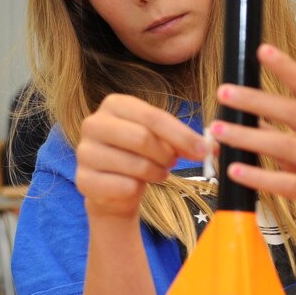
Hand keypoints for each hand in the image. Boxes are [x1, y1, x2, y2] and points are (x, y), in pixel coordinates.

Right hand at [76, 94, 207, 219]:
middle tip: (173, 163)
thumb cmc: (140, 156)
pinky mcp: (83, 179)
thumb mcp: (160, 139)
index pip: (152, 117)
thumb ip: (183, 139)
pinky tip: (135, 186)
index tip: (204, 150)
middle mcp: (93, 124)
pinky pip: (124, 186)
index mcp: (113, 104)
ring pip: (136, 165)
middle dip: (167, 155)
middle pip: (142, 138)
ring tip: (156, 173)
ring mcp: (85, 152)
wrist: (113, 188)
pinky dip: (138, 189)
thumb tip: (212, 147)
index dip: (182, 135)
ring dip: (156, 173)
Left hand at [208, 44, 295, 233]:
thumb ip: (278, 129)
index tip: (261, 50)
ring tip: (217, 130)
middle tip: (222, 92)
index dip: (286, 68)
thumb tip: (240, 112)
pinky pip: (288, 183)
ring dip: (247, 137)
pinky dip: (258, 176)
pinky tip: (233, 169)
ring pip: (286, 146)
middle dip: (254, 100)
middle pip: (293, 112)